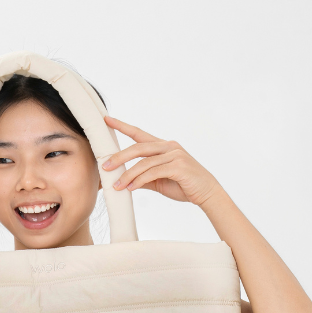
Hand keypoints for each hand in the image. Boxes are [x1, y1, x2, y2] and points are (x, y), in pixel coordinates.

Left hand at [103, 117, 221, 206]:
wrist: (206, 193)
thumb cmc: (182, 185)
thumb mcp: (158, 180)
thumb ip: (143, 177)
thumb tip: (125, 181)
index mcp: (163, 146)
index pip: (139, 134)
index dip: (122, 126)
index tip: (106, 120)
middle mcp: (169, 147)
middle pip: (138, 147)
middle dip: (120, 157)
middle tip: (105, 167)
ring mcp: (175, 155)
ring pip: (144, 162)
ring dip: (128, 175)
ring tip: (117, 186)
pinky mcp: (179, 166)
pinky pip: (153, 172)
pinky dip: (140, 180)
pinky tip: (131, 188)